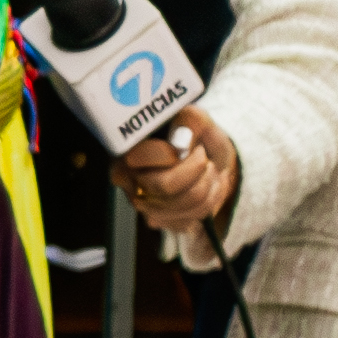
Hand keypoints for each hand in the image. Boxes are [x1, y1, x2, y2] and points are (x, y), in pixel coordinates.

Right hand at [120, 107, 234, 238]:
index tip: (189, 143)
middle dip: (197, 170)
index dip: (173, 153)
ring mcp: (143, 204)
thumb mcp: (193, 117)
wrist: (210, 157)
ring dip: (210, 185)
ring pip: (184, 204)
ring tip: (210, 171)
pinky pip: (193, 218)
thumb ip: (186, 121)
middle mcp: (128, 180)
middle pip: (164, 186)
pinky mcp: (162, 221)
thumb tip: (180, 141)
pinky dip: (211, 200)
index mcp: (126, 151)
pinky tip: (208, 187)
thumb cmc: (195, 135)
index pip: (142, 159)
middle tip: (204, 157)